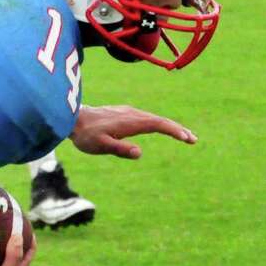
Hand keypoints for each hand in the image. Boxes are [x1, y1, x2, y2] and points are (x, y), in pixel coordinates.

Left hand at [69, 104, 196, 159]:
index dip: (174, 130)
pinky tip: (162, 128)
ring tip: (184, 136)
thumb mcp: (100, 146)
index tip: (187, 138)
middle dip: (178, 129)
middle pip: (160, 120)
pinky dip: (159, 123)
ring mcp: (129, 112)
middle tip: (193, 140)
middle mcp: (132, 114)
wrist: (73, 119)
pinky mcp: (125, 113)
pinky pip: (147, 118)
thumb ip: (119, 149)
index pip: (158, 124)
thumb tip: (139, 153)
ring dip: (170, 126)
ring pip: (154, 118)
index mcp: (130, 122)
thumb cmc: (86, 135)